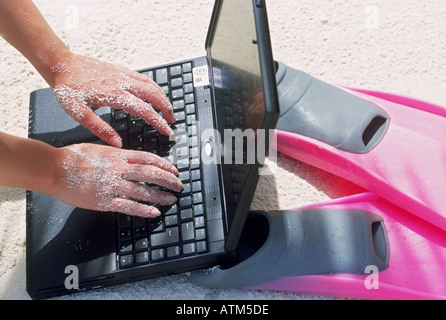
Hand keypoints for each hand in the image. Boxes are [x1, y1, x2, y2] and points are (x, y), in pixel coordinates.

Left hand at [51, 52, 174, 146]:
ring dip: (162, 97)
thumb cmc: (67, 88)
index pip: (144, 110)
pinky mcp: (120, 70)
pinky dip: (154, 86)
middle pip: (153, 95)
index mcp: (114, 95)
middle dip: (166, 109)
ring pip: (151, 85)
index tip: (167, 131)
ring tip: (168, 109)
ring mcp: (122, 75)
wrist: (60, 64)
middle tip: (172, 121)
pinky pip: (143, 77)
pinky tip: (155, 93)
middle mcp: (122, 83)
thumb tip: (118, 142)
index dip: (158, 122)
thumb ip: (100, 129)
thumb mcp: (79, 114)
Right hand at [52, 143, 182, 216]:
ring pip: (143, 191)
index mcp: (118, 155)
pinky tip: (154, 212)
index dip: (164, 165)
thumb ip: (116, 153)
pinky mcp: (104, 201)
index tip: (174, 169)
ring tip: (172, 199)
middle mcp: (119, 169)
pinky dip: (143, 210)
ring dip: (161, 195)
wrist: (54, 169)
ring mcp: (113, 186)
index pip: (148, 159)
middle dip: (168, 180)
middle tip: (179, 185)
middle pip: (151, 174)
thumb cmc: (73, 157)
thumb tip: (130, 156)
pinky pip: (129, 206)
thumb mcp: (99, 148)